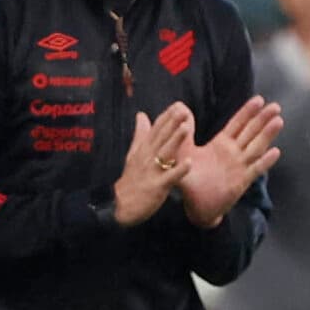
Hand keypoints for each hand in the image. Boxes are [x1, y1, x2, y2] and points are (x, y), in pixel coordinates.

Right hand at [112, 105, 195, 225]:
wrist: (120, 205)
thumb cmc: (131, 179)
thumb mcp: (133, 154)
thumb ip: (140, 134)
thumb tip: (141, 115)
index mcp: (144, 149)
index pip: (156, 130)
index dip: (167, 117)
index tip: (178, 104)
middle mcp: (147, 157)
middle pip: (161, 137)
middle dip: (172, 123)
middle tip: (183, 110)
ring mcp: (152, 171)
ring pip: (165, 153)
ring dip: (175, 140)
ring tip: (186, 127)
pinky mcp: (157, 186)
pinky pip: (170, 177)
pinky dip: (179, 170)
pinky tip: (189, 163)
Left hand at [177, 95, 284, 227]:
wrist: (196, 206)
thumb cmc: (190, 180)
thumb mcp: (183, 153)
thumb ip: (182, 135)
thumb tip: (179, 112)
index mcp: (221, 144)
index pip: (237, 124)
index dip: (248, 112)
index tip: (259, 99)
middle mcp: (233, 153)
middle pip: (251, 132)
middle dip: (263, 119)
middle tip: (276, 106)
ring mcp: (240, 167)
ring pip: (256, 147)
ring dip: (267, 134)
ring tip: (278, 121)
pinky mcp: (241, 182)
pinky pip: (255, 170)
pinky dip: (265, 161)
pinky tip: (275, 152)